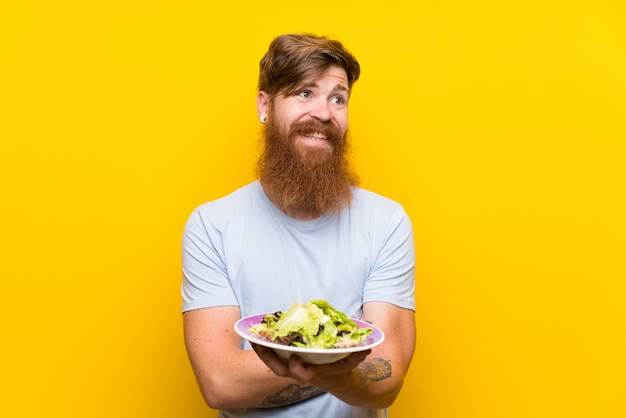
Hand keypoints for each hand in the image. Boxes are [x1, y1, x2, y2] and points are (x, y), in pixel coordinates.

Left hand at [251, 343, 370, 385]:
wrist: (336, 377)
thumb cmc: (342, 367)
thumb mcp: (352, 361)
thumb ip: (359, 355)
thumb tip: (366, 348)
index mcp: (315, 372)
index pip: (303, 375)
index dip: (297, 369)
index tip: (294, 358)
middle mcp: (301, 370)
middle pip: (281, 370)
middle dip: (269, 359)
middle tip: (261, 344)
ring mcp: (293, 366)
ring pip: (274, 363)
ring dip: (263, 351)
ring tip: (253, 337)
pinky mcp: (288, 359)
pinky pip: (273, 355)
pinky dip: (265, 346)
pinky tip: (257, 334)